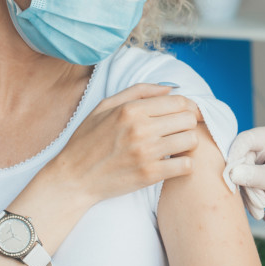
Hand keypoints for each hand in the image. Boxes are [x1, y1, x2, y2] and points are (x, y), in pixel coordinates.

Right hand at [44, 83, 200, 205]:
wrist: (73, 177)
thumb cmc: (88, 140)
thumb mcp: (105, 106)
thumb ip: (139, 91)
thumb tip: (170, 88)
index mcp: (131, 109)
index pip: (179, 102)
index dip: (188, 107)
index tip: (185, 114)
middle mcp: (141, 128)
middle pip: (188, 119)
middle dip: (188, 123)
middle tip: (179, 131)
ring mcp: (146, 152)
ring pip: (191, 141)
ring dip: (187, 143)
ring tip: (176, 147)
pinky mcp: (149, 174)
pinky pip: (186, 165)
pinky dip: (184, 164)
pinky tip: (173, 163)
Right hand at [224, 124, 264, 235]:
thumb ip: (255, 176)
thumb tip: (233, 173)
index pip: (244, 140)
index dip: (236, 156)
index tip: (232, 175)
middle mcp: (259, 146)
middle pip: (238, 160)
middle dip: (247, 184)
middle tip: (261, 201)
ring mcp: (252, 161)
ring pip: (235, 175)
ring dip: (247, 195)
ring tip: (262, 206)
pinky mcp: (246, 176)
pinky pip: (236, 185)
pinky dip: (246, 199)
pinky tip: (258, 207)